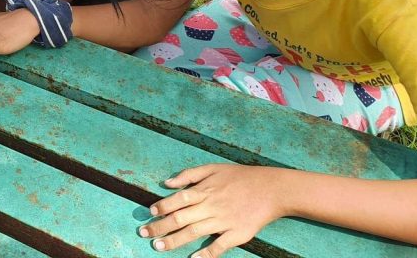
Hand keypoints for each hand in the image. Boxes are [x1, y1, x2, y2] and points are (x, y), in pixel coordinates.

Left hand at [139, 164, 290, 256]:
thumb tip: (167, 182)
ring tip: (158, 246)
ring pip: (194, 233)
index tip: (150, 213)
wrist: (272, 189)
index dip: (162, 206)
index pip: (177, 199)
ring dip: (174, 241)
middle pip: (180, 218)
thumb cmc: (240, 177)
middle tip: (144, 233)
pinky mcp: (238, 234)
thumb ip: (189, 175)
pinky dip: (206, 254)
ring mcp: (224, 221)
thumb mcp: (213, 168)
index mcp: (205, 190)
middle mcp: (211, 206)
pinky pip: (219, 246)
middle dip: (160, 227)